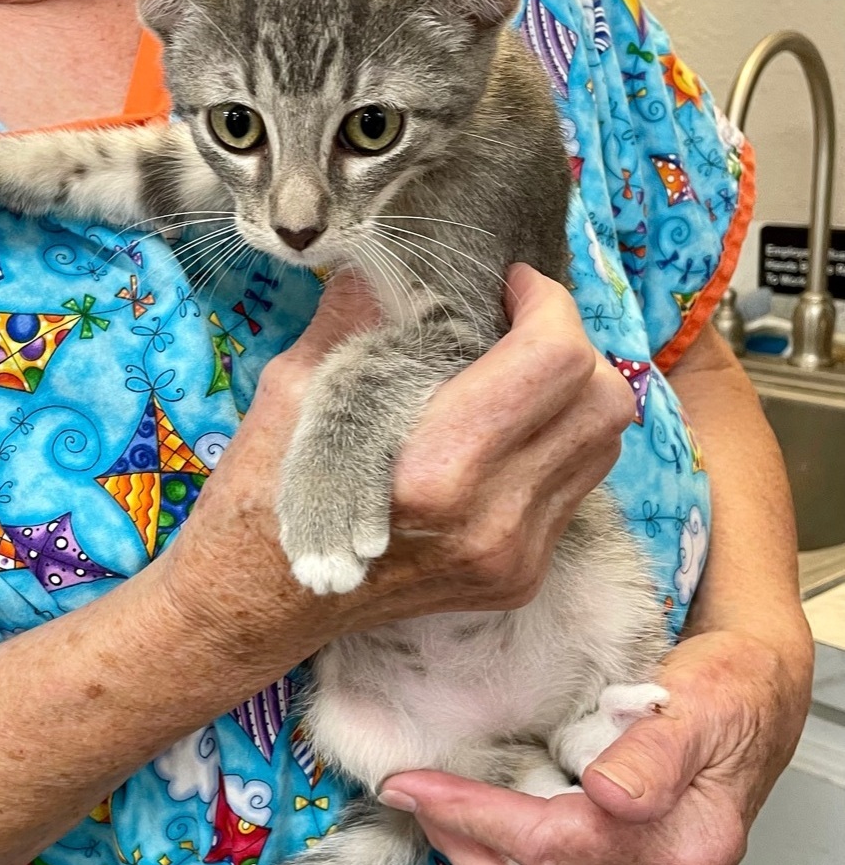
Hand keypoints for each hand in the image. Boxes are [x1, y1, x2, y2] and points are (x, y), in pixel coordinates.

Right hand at [161, 263, 634, 668]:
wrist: (258, 607)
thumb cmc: (263, 494)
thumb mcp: (296, 388)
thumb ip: (360, 314)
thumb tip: (404, 257)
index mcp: (436, 469)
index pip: (553, 360)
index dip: (547, 302)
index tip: (511, 283)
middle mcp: (494, 521)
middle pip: (605, 402)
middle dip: (571, 341)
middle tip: (516, 322)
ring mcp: (515, 558)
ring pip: (602, 445)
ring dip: (571, 392)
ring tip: (509, 374)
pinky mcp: (519, 577)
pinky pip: (575, 486)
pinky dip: (552, 441)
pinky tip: (497, 433)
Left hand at [378, 625, 813, 864]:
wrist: (753, 694)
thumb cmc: (734, 692)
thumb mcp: (703, 706)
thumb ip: (657, 752)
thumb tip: (611, 794)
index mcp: (681, 843)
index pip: (559, 843)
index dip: (480, 816)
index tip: (419, 786)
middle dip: (462, 838)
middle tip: (406, 793)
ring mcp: (637, 861)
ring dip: (474, 846)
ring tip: (427, 804)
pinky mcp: (619, 846)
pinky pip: (552, 857)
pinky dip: (502, 840)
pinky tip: (469, 815)